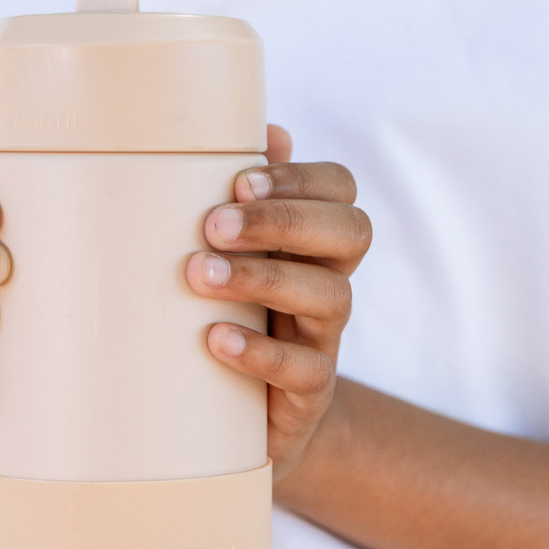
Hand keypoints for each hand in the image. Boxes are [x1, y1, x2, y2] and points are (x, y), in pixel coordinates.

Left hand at [186, 127, 370, 480]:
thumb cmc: (230, 314)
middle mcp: (329, 280)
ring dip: (263, 277)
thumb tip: (268, 131)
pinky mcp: (309, 392)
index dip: (299, 179)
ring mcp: (324, 337)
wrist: (241, 418)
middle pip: (350, 232)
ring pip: (331, 296)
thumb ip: (244, 199)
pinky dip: (261, 352)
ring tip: (199, 276)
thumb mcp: (229, 255)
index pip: (339, 190)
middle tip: (212, 226)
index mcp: (313, 240)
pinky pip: (306, 370)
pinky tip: (215, 339)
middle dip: (283, 220)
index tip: (237, 182)